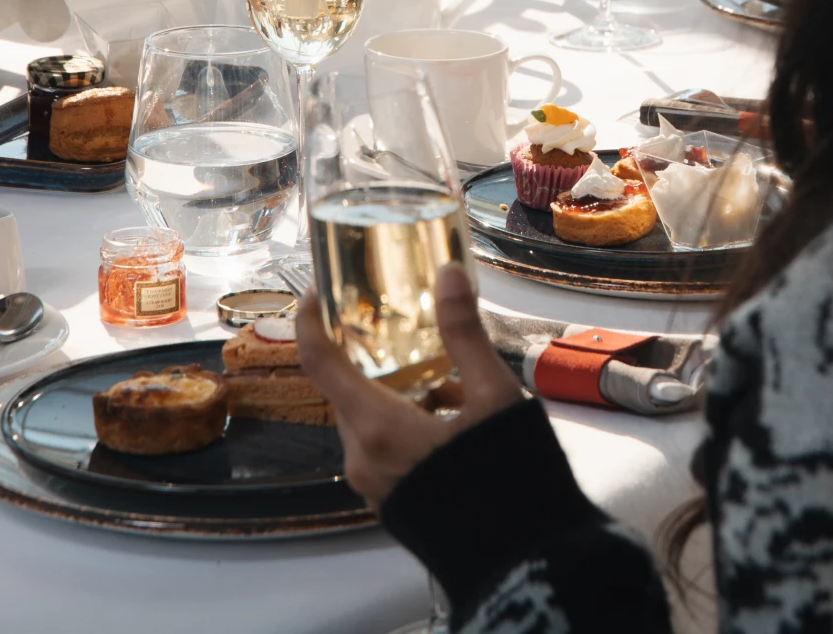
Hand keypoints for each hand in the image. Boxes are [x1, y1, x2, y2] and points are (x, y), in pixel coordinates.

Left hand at [295, 264, 524, 507]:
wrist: (521, 558)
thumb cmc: (507, 476)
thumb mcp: (492, 395)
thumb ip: (464, 333)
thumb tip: (448, 274)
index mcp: (376, 427)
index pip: (320, 363)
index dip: (311, 323)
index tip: (316, 294)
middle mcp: (362, 458)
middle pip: (349, 392)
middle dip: (371, 361)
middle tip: (403, 332)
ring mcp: (374, 487)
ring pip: (368, 423)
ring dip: (395, 396)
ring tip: (446, 379)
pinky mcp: (393, 504)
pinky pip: (383, 452)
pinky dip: (404, 426)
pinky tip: (451, 420)